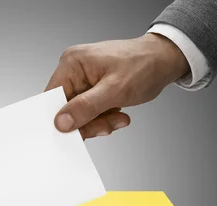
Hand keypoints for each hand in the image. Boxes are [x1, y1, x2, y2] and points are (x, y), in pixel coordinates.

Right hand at [45, 33, 188, 138]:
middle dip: (86, 122)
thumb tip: (61, 122)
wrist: (164, 60)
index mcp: (72, 64)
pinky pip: (89, 111)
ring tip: (118, 117)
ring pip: (79, 114)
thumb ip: (86, 107)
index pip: (52, 97)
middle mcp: (74, 70)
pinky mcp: (92, 89)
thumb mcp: (115, 90)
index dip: (59, 118)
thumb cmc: (144, 65)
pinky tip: (118, 113)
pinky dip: (103, 117)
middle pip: (66, 108)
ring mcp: (83, 80)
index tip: (72, 134)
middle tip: (106, 125)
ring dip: (98, 121)